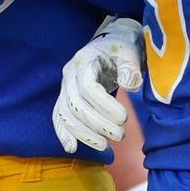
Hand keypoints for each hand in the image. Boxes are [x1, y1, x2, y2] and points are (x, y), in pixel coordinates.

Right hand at [54, 17, 143, 153]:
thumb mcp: (130, 51)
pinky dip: (63, 133)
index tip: (124, 118)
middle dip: (97, 124)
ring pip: (66, 114)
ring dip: (84, 133)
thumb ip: (130, 67)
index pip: (88, 87)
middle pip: (76, 105)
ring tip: (105, 146)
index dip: (104, 106)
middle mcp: (69, 74)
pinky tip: (72, 148)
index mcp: (84, 60)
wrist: (110, 42)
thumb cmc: (121, 47)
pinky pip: (59, 116)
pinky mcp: (66, 97)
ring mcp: (65, 87)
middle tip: (120, 135)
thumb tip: (131, 86)